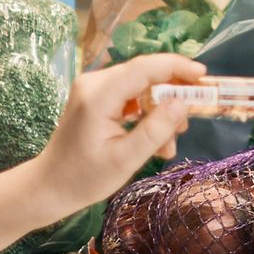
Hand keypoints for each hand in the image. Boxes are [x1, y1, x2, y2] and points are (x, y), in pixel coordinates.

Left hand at [0, 53, 202, 253]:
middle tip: (192, 118)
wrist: (49, 186)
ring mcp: (93, 88)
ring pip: (141, 85)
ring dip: (161, 108)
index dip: (177, 67)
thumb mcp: (126, 159)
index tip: (204, 77)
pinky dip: (147, 112)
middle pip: (145, 73)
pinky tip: (155, 138)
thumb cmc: (84, 178)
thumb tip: (184, 103)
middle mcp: (94, 83)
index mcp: (99, 96)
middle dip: (173, 93)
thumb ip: (156, 129)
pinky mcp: (95, 97)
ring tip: (170, 141)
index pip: (145, 68)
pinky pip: (130, 95)